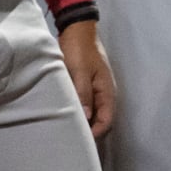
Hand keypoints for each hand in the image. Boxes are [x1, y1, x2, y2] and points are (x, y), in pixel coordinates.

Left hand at [58, 19, 115, 136]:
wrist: (77, 29)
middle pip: (100, 120)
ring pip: (91, 114)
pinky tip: (63, 115)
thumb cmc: (79, 49)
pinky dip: (76, 112)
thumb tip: (86, 118)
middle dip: (88, 131)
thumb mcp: (80, 71)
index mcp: (107, 91)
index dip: (95, 133)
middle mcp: (103, 94)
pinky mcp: (84, 87)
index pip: (106, 121)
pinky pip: (83, 105)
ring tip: (65, 130)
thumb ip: (83, 94)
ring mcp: (94, 90)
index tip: (79, 141)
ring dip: (81, 122)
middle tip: (69, 139)